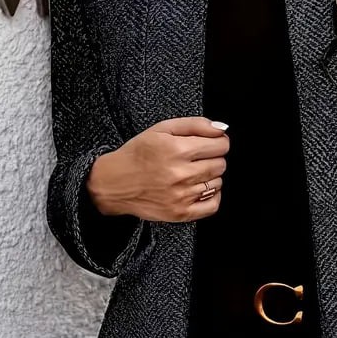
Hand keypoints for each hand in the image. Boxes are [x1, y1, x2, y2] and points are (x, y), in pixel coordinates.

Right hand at [86, 116, 229, 222]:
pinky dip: (211, 195)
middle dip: (212, 158)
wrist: (114, 183)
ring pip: (218, 183)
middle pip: (221, 164)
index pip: (221, 145)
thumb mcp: (162, 129)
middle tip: (194, 158)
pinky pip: (213, 205)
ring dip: (209, 177)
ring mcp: (181, 196)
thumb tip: (222, 129)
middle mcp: (180, 173)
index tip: (209, 143)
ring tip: (190, 173)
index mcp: (177, 149)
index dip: (218, 142)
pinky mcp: (180, 213)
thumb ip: (195, 124)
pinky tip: (198, 188)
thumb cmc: (137, 154)